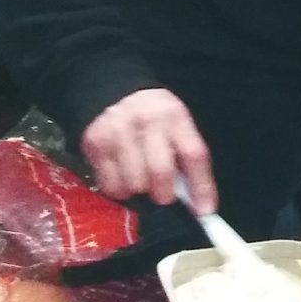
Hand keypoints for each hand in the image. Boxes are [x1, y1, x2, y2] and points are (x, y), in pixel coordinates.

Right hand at [81, 87, 217, 210]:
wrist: (113, 90)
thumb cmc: (152, 115)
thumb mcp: (176, 124)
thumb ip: (185, 156)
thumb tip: (197, 202)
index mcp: (175, 117)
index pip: (194, 155)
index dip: (201, 186)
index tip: (205, 210)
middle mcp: (147, 123)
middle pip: (160, 172)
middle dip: (164, 194)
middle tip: (163, 196)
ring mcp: (118, 133)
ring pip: (133, 183)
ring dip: (140, 193)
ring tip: (141, 183)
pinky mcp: (95, 144)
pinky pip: (110, 185)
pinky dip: (119, 191)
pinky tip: (122, 178)